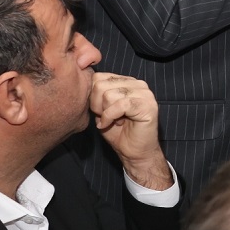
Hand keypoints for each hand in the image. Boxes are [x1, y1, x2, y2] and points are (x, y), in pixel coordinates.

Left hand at [90, 73, 171, 189]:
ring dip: (105, 112)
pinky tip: (114, 124)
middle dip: (96, 105)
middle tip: (106, 117)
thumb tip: (82, 84)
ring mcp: (144, 93)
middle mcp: (137, 84)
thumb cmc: (118, 132)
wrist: (134, 152)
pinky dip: (110, 117)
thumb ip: (96, 95)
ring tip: (114, 120)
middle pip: (100, 85)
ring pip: (108, 95)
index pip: (98, 77)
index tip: (99, 111)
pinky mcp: (147, 105)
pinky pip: (119, 105)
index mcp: (127, 82)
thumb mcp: (101, 110)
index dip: (91, 96)